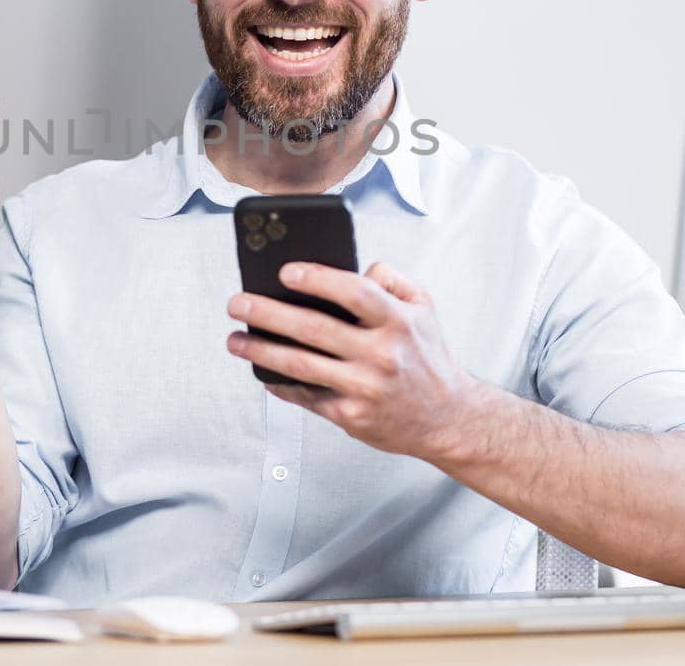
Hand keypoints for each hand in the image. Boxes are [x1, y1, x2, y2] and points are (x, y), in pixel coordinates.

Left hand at [225, 261, 477, 463]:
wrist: (449, 418)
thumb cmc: (429, 358)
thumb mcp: (423, 307)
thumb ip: (391, 279)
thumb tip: (355, 266)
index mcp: (398, 322)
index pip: (354, 292)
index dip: (317, 279)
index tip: (284, 272)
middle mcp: (381, 355)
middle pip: (313, 329)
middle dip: (267, 312)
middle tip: (238, 302)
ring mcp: (364, 388)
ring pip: (300, 365)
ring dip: (260, 349)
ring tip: (235, 338)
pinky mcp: (351, 415)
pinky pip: (305, 395)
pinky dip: (278, 382)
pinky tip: (260, 369)